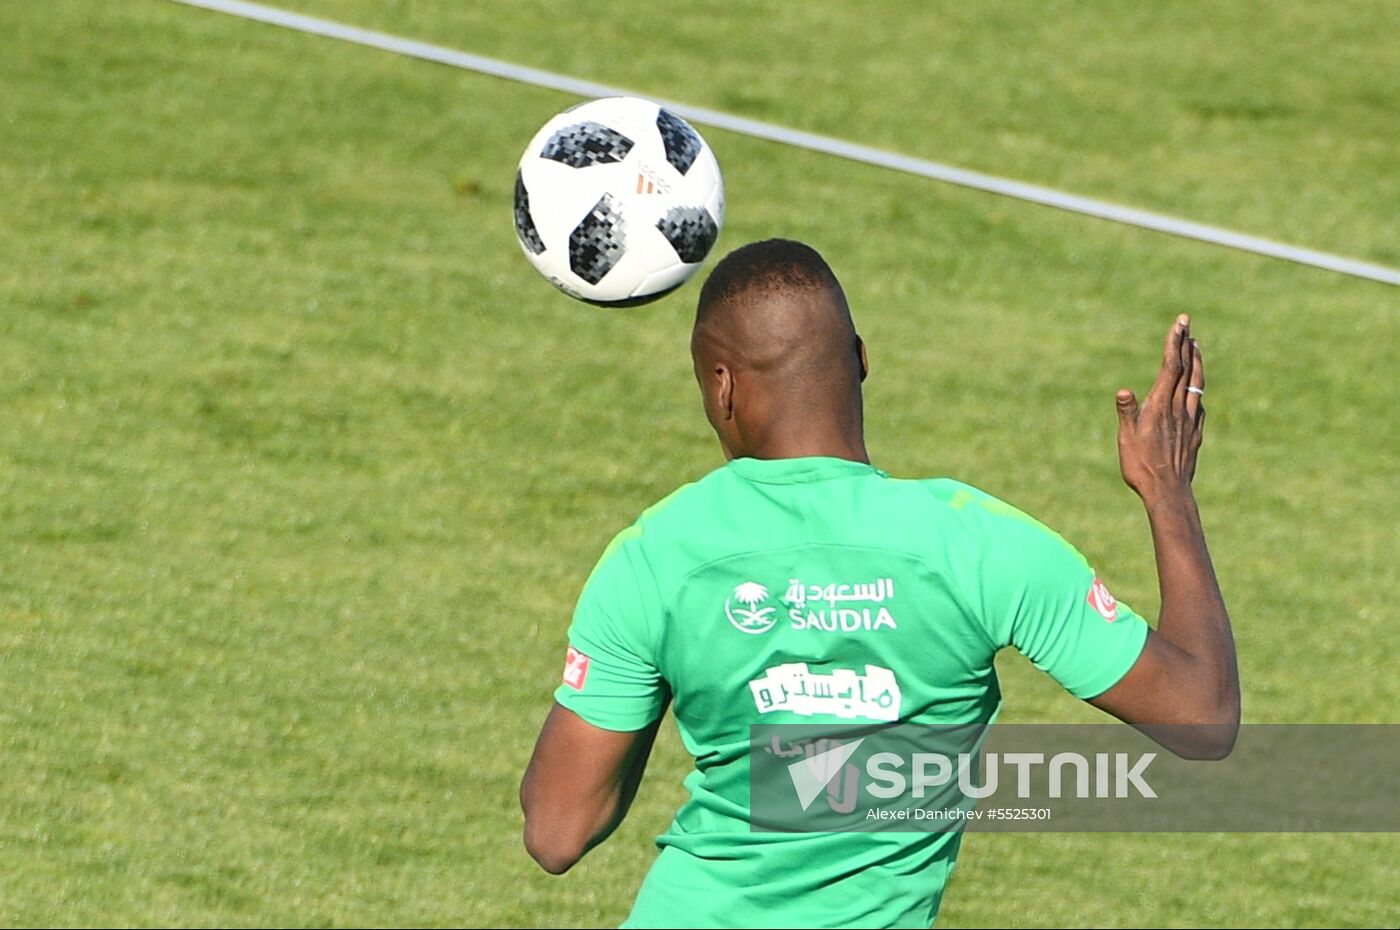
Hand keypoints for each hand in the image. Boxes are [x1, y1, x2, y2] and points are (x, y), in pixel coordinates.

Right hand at [1115, 314, 1204, 504]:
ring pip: (1196, 384)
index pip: (1170, 367)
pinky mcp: (1195, 432)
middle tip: (1186, 324)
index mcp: (1159, 406)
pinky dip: (1197, 388)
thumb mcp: (1127, 439)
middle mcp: (1178, 408)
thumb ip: (1127, 412)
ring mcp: (1190, 420)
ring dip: (1196, 362)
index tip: (1179, 324)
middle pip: (1185, 370)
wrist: (1168, 491)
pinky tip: (1195, 388)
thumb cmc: (1141, 466)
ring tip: (1195, 347)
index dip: (1174, 344)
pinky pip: (1198, 404)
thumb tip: (1123, 390)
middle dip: (1185, 344)